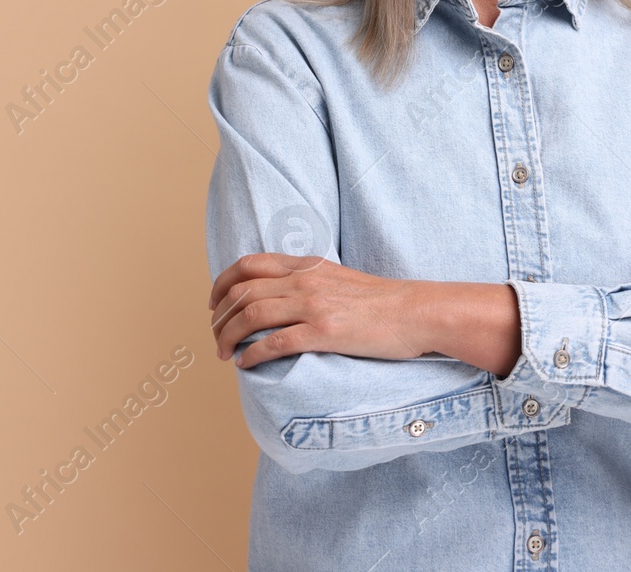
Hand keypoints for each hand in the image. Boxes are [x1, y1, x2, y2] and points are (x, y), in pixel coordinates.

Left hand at [208, 253, 427, 368]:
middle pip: (242, 292)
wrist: (416, 312)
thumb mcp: (339, 278)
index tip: (214, 304)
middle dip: (219, 317)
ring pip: (251, 316)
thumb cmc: (382, 302)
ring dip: (228, 337)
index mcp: (307, 265)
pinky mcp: (324, 332)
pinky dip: (253, 355)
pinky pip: (275, 343)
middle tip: (215, 337)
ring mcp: (314, 305)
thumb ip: (310, 281)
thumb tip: (282, 298)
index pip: (249, 265)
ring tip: (224, 354)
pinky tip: (246, 365)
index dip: (222, 284)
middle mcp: (304, 280)